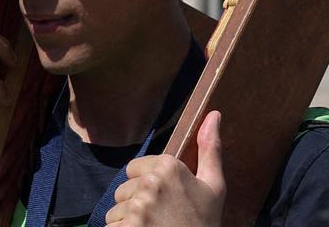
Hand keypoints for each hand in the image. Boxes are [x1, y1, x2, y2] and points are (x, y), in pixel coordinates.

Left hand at [106, 110, 224, 225]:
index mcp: (169, 167)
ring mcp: (135, 209)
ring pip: (115, 212)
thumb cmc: (204, 223)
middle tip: (159, 220)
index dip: (147, 186)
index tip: (165, 201)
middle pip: (123, 190)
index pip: (135, 169)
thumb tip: (213, 113)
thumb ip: (210, 148)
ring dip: (126, 223)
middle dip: (135, 204)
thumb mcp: (214, 186)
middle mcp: (150, 184)